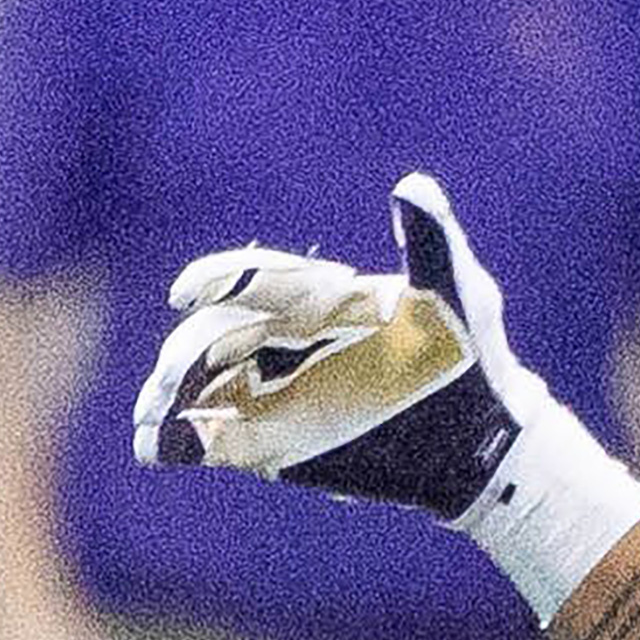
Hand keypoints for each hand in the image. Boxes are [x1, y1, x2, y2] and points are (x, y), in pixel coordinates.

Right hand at [134, 176, 571, 523]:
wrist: (485, 436)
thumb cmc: (471, 354)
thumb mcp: (460, 296)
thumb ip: (433, 245)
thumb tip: (415, 188)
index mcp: (317, 298)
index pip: (253, 278)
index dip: (216, 280)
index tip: (188, 292)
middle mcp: (284, 340)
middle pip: (215, 334)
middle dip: (187, 352)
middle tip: (173, 375)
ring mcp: (273, 389)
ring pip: (204, 383)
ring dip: (172, 395)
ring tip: (154, 417)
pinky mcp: (271, 440)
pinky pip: (214, 438)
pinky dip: (183, 443)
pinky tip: (157, 451)